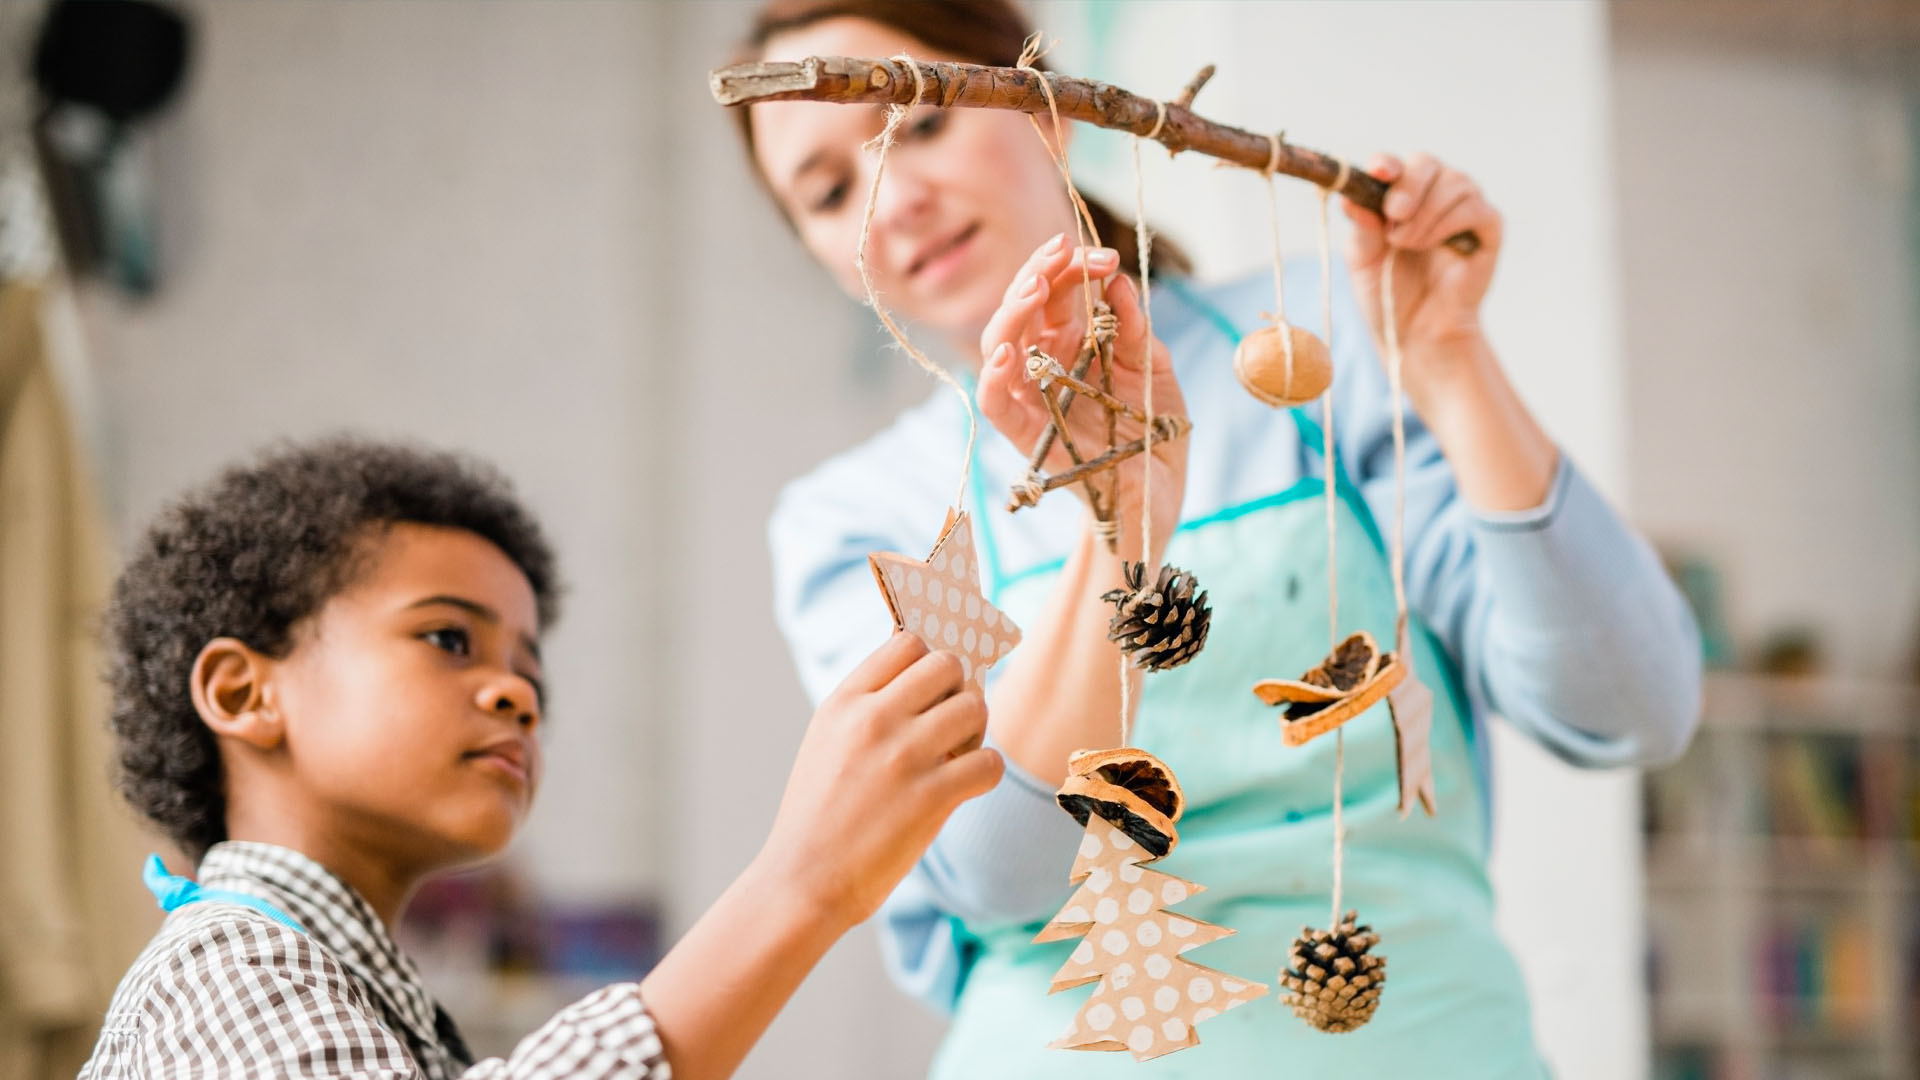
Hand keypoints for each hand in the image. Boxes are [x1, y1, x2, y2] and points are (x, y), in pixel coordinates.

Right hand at [754, 633, 1001, 928]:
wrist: (803, 881)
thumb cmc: (819, 815)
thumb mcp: (827, 742)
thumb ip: (867, 707)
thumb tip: (926, 673)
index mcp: (844, 702)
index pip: (906, 642)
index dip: (927, 662)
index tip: (928, 690)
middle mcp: (874, 719)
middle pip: (947, 665)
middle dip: (956, 691)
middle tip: (948, 725)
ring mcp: (904, 755)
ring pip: (975, 707)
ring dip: (975, 732)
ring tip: (957, 757)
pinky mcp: (931, 796)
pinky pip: (989, 762)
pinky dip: (985, 774)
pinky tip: (964, 788)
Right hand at [977, 234, 1186, 561]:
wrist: (1160, 490)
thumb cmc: (1154, 427)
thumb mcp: (1155, 368)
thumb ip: (1136, 329)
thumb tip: (1118, 282)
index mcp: (1073, 340)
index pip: (1058, 290)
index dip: (1072, 266)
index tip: (1104, 256)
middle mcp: (1045, 363)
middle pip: (1023, 308)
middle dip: (1037, 273)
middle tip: (1061, 252)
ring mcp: (1033, 397)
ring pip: (1000, 346)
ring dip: (1011, 312)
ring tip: (1035, 288)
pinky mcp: (1028, 435)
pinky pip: (996, 405)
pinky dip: (992, 379)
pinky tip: (1008, 354)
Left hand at [1343, 153, 1504, 396]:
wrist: (1415, 333)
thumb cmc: (1387, 293)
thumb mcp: (1363, 261)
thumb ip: (1361, 229)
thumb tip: (1350, 200)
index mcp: (1399, 196)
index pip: (1395, 165)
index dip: (1387, 163)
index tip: (1379, 172)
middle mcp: (1433, 195)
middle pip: (1427, 164)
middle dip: (1408, 186)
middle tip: (1394, 216)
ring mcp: (1463, 208)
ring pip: (1454, 182)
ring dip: (1426, 212)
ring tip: (1407, 244)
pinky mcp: (1488, 228)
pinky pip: (1476, 207)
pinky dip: (1450, 221)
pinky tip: (1431, 243)